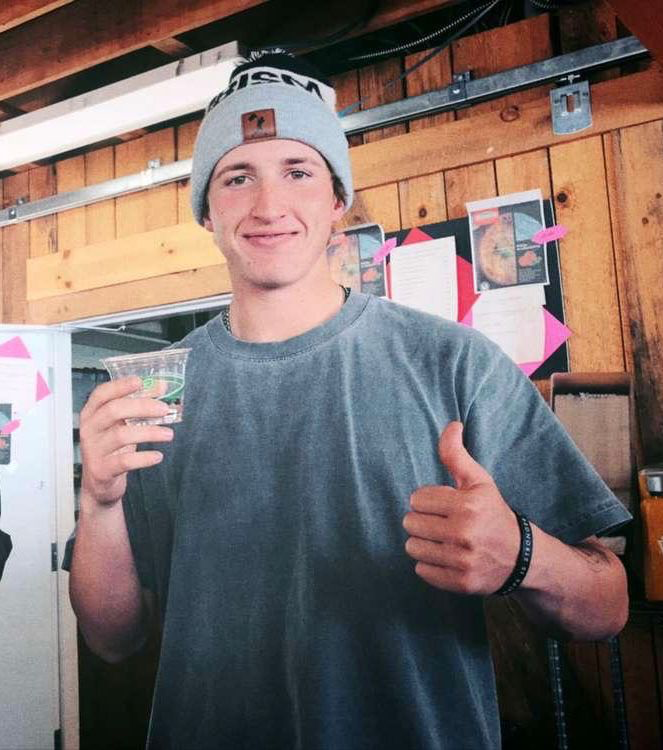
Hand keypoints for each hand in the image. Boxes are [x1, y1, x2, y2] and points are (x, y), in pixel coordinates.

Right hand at [79, 376, 174, 505]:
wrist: (99, 483)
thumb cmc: (112, 448)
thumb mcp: (122, 424)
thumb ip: (138, 405)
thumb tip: (161, 387)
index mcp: (92, 414)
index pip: (101, 394)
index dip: (120, 386)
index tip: (140, 381)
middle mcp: (89, 430)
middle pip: (114, 411)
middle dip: (142, 407)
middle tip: (164, 409)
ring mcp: (94, 450)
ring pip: (121, 435)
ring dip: (149, 433)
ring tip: (168, 434)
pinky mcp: (102, 470)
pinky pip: (124, 461)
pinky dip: (144, 458)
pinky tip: (157, 456)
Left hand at [403, 421, 520, 595]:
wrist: (522, 557)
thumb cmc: (493, 512)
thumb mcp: (479, 481)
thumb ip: (457, 455)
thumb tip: (452, 424)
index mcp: (467, 505)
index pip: (417, 499)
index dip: (428, 500)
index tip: (444, 505)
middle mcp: (464, 533)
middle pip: (410, 523)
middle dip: (422, 521)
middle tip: (442, 523)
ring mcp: (462, 561)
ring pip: (412, 547)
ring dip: (423, 543)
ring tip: (443, 540)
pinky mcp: (459, 582)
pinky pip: (421, 570)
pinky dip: (430, 565)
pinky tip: (447, 557)